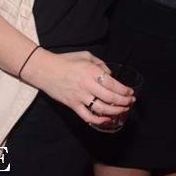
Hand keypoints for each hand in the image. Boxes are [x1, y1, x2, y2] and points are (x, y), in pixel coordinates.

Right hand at [21, 49, 135, 124]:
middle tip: (130, 101)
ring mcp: (79, 96)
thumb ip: (100, 64)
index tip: (130, 92)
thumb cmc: (65, 61)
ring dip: (115, 111)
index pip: (112, 84)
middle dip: (124, 101)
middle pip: (110, 97)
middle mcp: (86, 85)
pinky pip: (87, 116)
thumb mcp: (85, 56)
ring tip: (123, 109)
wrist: (44, 70)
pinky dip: (98, 120)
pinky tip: (106, 119)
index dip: (124, 90)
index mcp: (91, 71)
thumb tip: (110, 74)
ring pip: (101, 108)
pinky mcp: (72, 105)